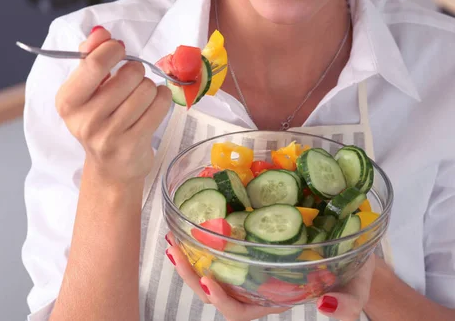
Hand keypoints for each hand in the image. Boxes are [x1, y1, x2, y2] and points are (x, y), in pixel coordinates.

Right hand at [56, 26, 171, 183]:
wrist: (110, 167)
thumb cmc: (99, 120)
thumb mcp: (87, 89)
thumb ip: (90, 56)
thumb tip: (101, 32)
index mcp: (68, 101)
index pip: (94, 63)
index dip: (113, 50)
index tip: (118, 52)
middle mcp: (84, 120)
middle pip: (129, 74)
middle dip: (136, 71)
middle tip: (131, 81)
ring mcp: (109, 135)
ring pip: (146, 89)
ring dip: (149, 87)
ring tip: (140, 97)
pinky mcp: (132, 145)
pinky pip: (160, 106)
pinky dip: (162, 98)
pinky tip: (153, 104)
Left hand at [165, 232, 375, 320]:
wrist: (353, 245)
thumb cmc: (353, 272)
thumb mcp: (356, 288)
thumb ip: (347, 303)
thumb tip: (325, 306)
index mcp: (276, 298)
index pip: (241, 311)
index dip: (221, 301)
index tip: (207, 280)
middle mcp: (258, 284)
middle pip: (216, 289)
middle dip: (190, 274)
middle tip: (174, 250)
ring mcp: (252, 262)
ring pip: (213, 267)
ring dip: (190, 255)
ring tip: (173, 237)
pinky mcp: (251, 241)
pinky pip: (224, 243)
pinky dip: (206, 235)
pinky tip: (194, 218)